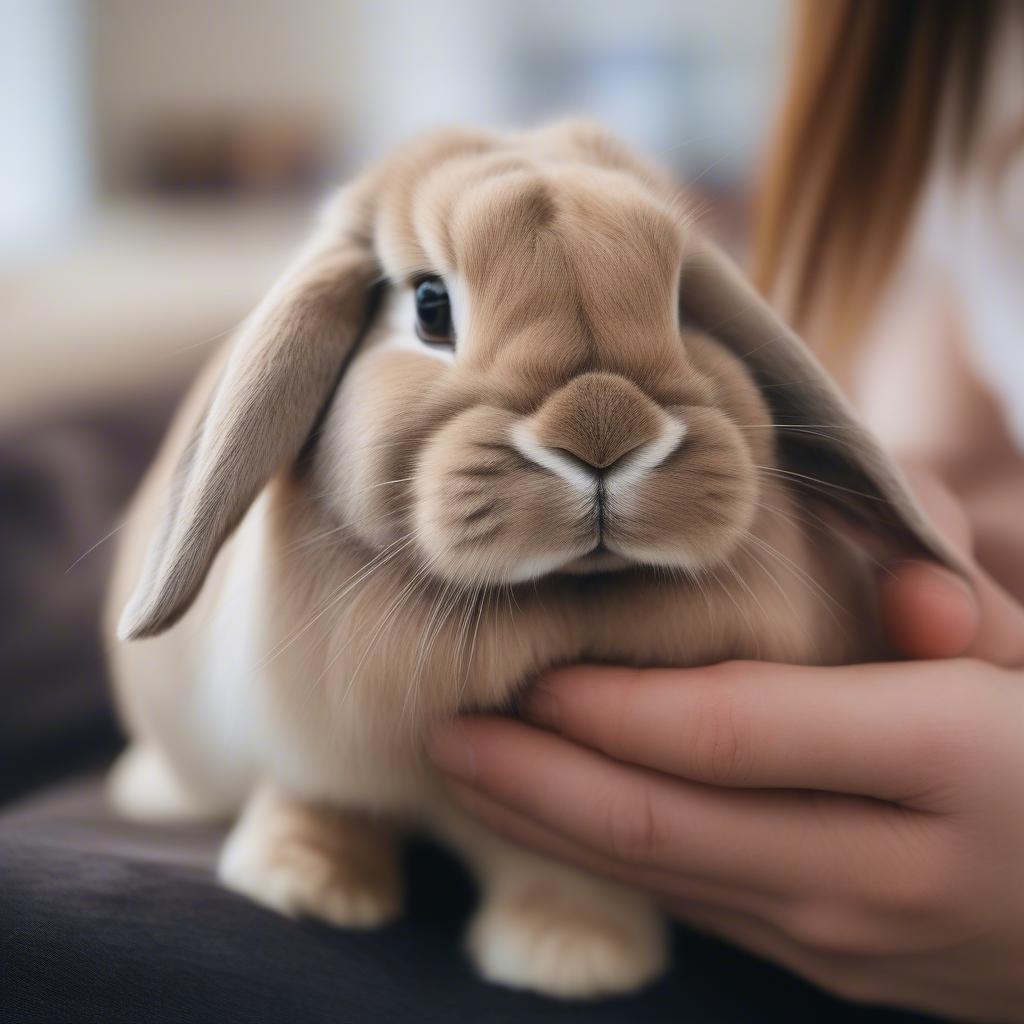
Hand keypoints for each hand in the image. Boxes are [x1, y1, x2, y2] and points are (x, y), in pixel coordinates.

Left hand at [429, 484, 1023, 1020]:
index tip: (522, 670)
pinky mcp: (832, 964)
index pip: (731, 731)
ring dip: (550, 829)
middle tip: (441, 731)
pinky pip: (699, 905)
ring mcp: (853, 935)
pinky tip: (558, 823)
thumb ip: (966, 617)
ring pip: (666, 878)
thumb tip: (901, 591)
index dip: (609, 706)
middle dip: (535, 778)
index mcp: (948, 756)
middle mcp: (886, 865)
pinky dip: (611, 862)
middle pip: (666, 822)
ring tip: (467, 778)